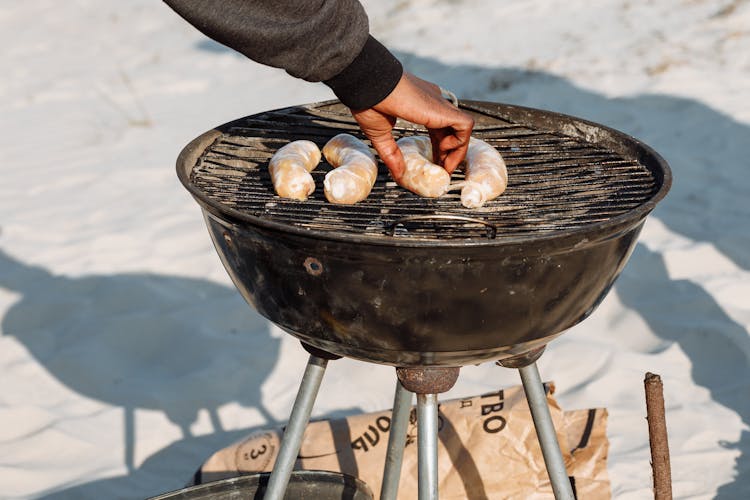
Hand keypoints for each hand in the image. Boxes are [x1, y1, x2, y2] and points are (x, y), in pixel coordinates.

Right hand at [349, 72, 473, 181]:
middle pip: (451, 131)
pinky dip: (460, 141)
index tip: (433, 163)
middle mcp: (433, 103)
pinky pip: (465, 125)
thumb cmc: (369, 101)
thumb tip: (397, 174)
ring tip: (446, 167)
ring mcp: (439, 104)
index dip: (439, 148)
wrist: (368, 84)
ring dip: (457, 151)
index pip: (438, 128)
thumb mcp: (381, 134)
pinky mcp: (443, 109)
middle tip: (442, 171)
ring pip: (463, 128)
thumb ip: (392, 154)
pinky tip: (443, 150)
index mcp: (420, 105)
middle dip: (449, 154)